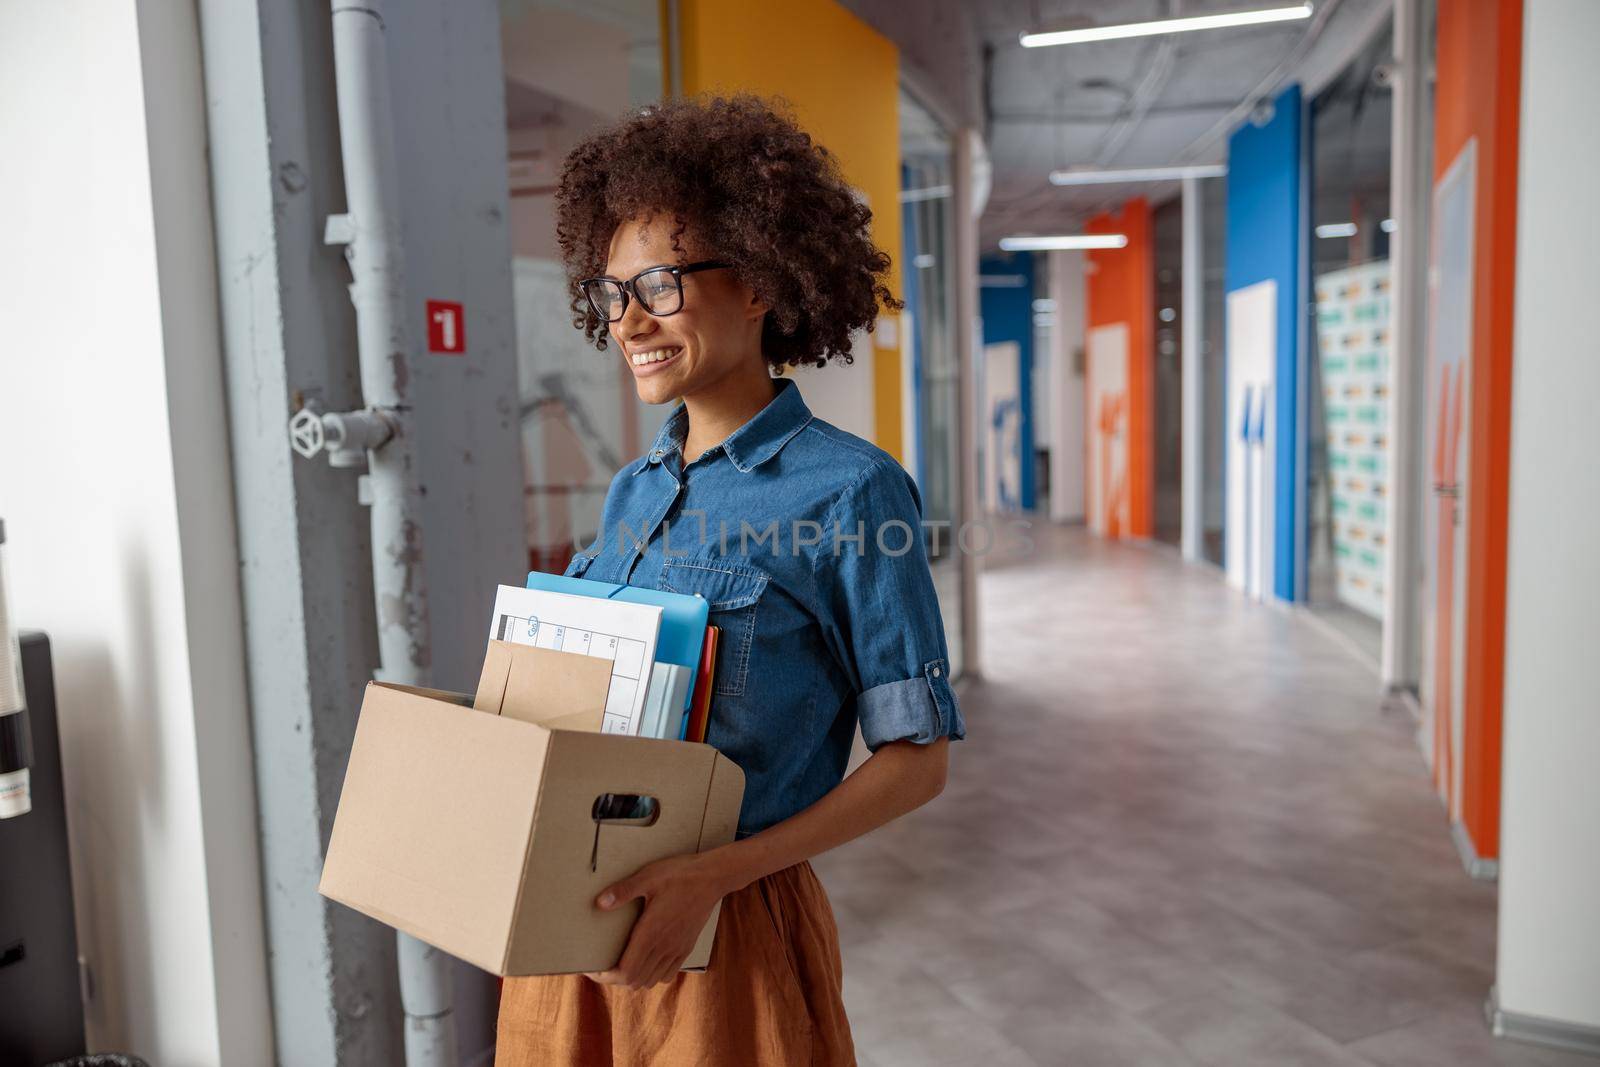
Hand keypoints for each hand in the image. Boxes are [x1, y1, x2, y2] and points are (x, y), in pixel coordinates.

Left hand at [584, 852, 728, 988]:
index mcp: (651, 934)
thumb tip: (600, 903)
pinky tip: (646, 961)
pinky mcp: (686, 947)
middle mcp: (664, 947)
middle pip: (634, 981)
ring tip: (620, 964)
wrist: (713, 877)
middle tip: (601, 966)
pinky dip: (652, 975)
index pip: (625, 972)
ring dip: (633, 978)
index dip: (606, 976)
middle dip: (614, 979)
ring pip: (650, 980)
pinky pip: (667, 974)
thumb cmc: (680, 875)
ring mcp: (677, 950)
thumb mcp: (648, 877)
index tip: (592, 968)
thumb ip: (624, 890)